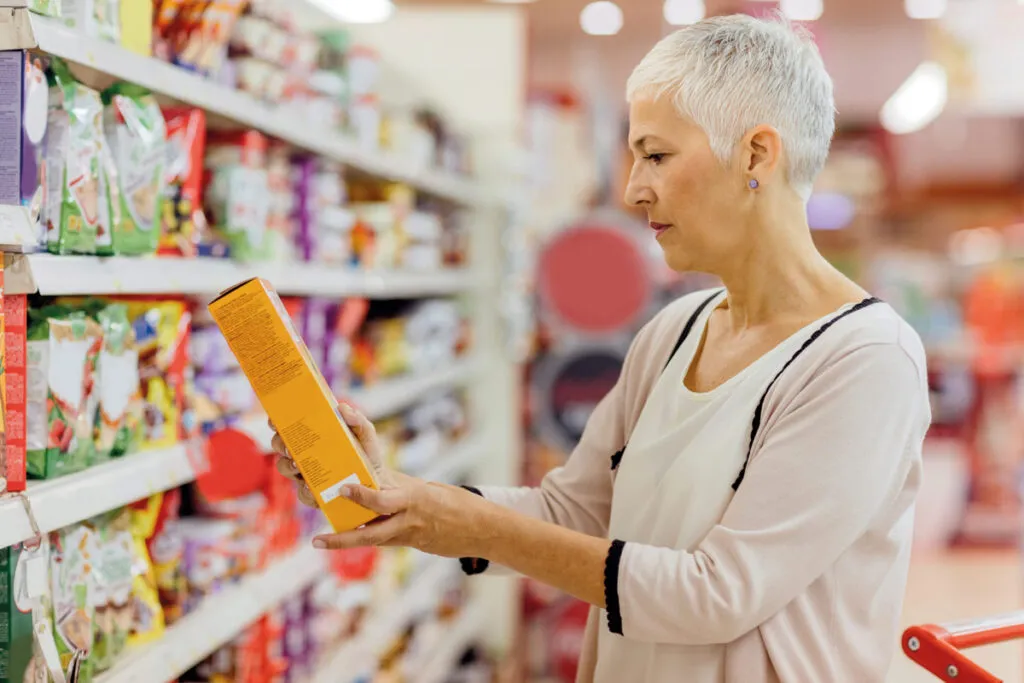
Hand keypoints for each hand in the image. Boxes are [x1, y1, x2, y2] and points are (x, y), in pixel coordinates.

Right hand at [271, 402, 411, 507]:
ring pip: (285, 468)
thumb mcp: (365, 435)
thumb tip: (342, 408)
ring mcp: (307, 475)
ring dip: (287, 466)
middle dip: (279, 444)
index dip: (278, 423)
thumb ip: (358, 420)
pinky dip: (305, 491)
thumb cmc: (367, 456)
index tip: (274, 421)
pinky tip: (311, 488)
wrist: (378, 484)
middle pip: (281, 446)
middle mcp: (306, 455)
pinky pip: (303, 494)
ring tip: (296, 465)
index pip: (290, 427)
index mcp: (314, 437)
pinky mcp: (314, 494)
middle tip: (287, 446)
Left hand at [311, 480, 491, 558]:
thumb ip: (400, 487)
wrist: (481, 529)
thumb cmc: (455, 502)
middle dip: (345, 534)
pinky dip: (363, 537)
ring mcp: (409, 534)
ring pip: (373, 539)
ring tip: (321, 542)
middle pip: (373, 527)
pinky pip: (382, 540)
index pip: (383, 497)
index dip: (362, 491)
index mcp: (413, 497)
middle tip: (320, 535)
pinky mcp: (411, 544)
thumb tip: (372, 482)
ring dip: (345, 541)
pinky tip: (340, 538)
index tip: (344, 485)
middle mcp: (409, 516)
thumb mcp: (428, 488)